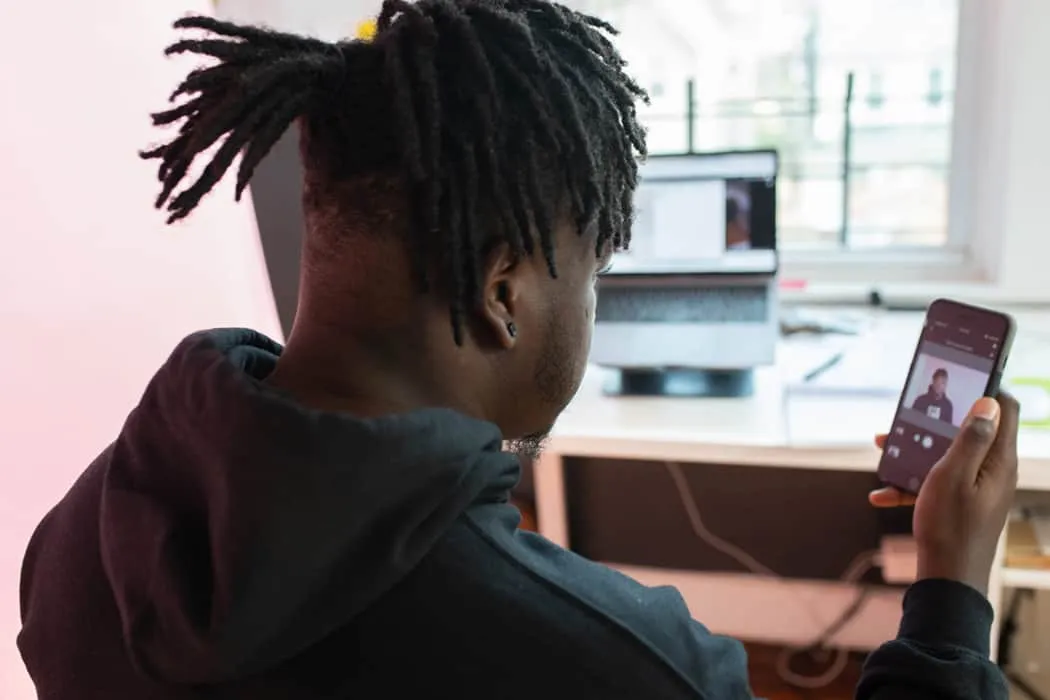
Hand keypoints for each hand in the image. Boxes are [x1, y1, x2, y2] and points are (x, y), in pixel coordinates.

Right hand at [869, 394, 1019, 594]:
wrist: (947, 582)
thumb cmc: (950, 529)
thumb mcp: (953, 476)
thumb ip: (971, 439)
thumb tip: (989, 401)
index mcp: (999, 460)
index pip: (1005, 409)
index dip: (986, 388)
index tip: (960, 375)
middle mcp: (993, 471)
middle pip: (969, 430)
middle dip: (936, 420)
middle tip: (910, 411)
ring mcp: (977, 489)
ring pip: (948, 456)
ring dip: (917, 450)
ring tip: (885, 447)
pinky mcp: (961, 504)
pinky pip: (936, 484)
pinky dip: (910, 484)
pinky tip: (879, 494)